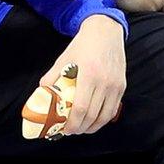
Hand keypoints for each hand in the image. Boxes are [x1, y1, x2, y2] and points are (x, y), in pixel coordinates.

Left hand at [47, 15, 127, 135]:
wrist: (105, 31)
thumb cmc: (83, 45)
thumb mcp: (63, 59)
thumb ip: (51, 77)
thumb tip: (41, 94)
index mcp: (89, 75)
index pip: (81, 107)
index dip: (73, 123)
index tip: (65, 130)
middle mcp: (105, 82)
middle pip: (93, 115)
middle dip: (80, 128)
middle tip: (70, 131)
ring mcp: (115, 85)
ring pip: (105, 115)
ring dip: (93, 126)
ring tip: (82, 128)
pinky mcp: (122, 85)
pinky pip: (113, 108)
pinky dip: (103, 118)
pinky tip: (94, 120)